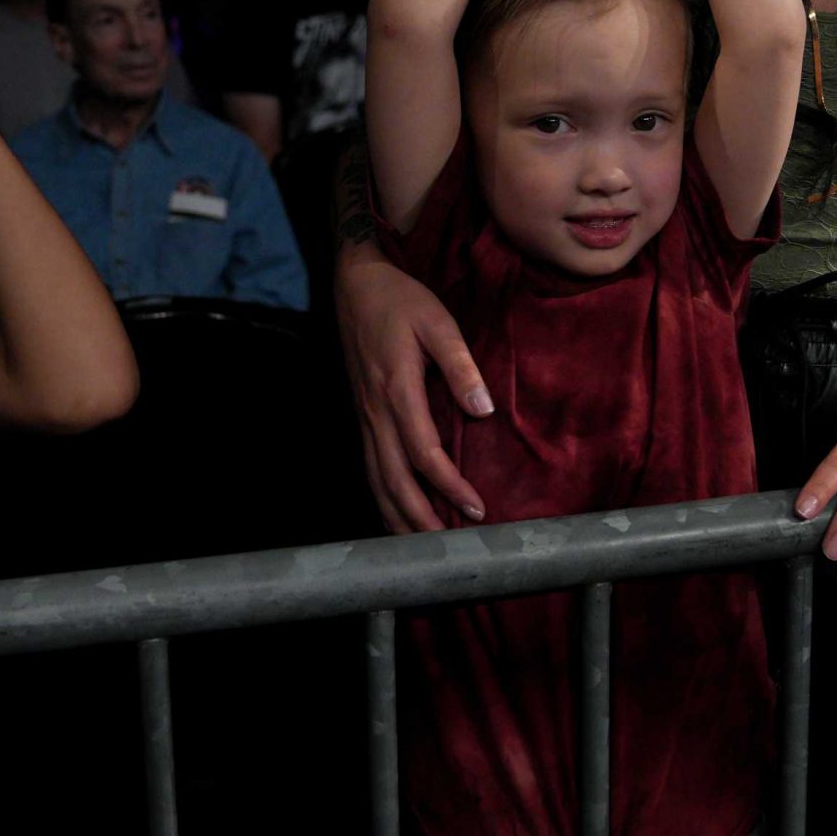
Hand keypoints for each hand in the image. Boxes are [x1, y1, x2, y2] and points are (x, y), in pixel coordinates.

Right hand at [337, 244, 492, 532]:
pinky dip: (381, 498)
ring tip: (421, 551)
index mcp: (397, 389)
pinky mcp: (361, 416)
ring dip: (397, 517)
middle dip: (420, 519)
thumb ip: (460, 367)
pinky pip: (369, 467)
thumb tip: (482, 411)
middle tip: (448, 551)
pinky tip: (394, 517)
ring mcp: (364, 416)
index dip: (449, 486)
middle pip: (393, 480)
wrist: (354, 284)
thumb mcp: (438, 322)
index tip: (476, 509)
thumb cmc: (401, 301)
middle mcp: (375, 412)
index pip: (423, 453)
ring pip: (376, 480)